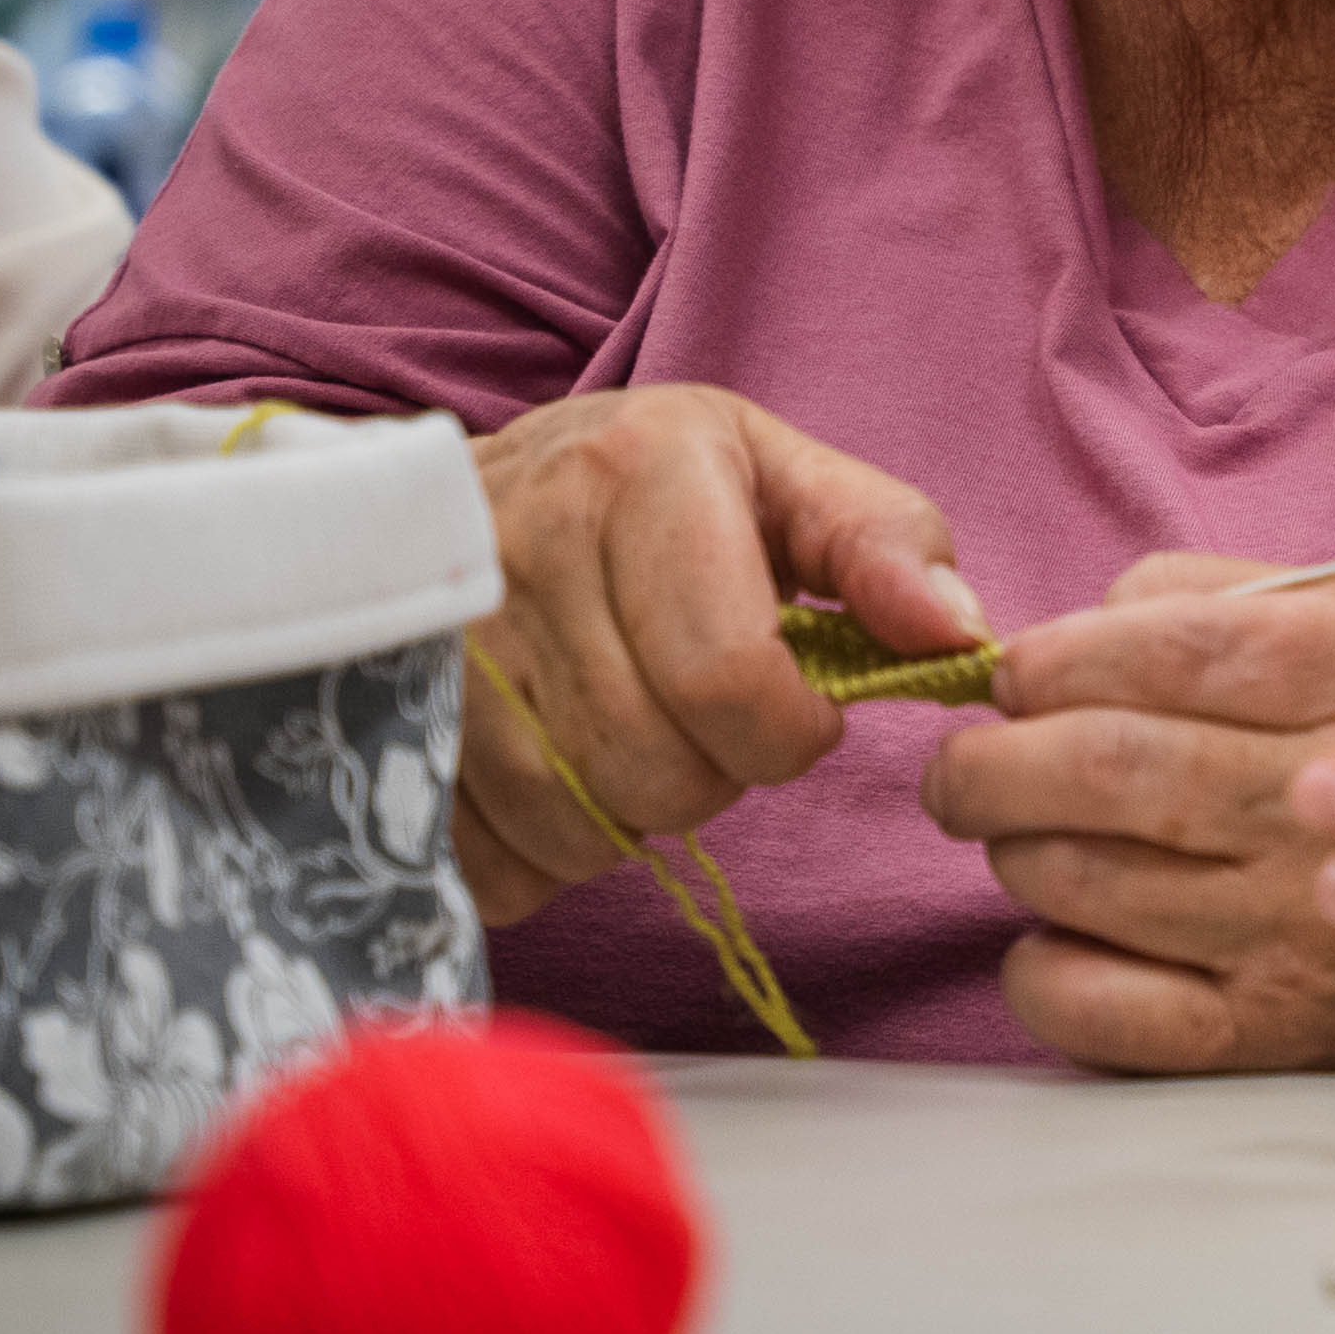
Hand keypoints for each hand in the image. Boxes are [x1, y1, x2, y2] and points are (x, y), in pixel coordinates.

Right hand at [456, 386, 982, 925]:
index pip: (730, 680)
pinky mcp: (377, 724)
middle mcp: (517, 548)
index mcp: (634, 472)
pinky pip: (491, 862)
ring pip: (573, 826)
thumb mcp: (779, 476)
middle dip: (711, 773)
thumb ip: (885, 545)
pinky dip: (541, 851)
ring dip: (627, 814)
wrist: (463, 492)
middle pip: (655, 770)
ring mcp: (431, 643)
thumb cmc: (653, 493)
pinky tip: (553, 767)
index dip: (789, 731)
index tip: (796, 709)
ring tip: (625, 729)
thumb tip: (957, 637)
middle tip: (700, 718)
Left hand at [924, 559, 1334, 1073]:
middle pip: (1110, 766)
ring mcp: (1302, 927)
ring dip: (1014, 848)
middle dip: (995, 760)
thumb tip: (1070, 633)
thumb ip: (1218, 593)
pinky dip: (1036, 966)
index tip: (1017, 674)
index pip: (1176, 647)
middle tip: (972, 764)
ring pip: (1081, 877)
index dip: (1061, 657)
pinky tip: (1060, 930)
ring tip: (1028, 832)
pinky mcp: (1264, 1029)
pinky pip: (1093, 1005)